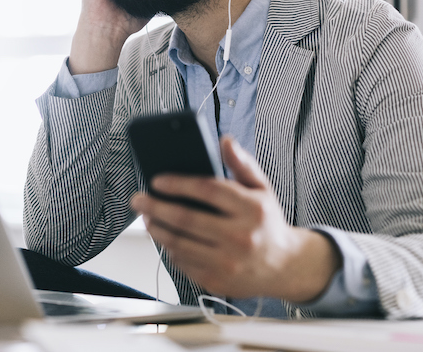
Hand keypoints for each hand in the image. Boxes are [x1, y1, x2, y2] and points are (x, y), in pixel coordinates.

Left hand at [130, 136, 340, 301]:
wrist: (283, 266)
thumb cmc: (267, 223)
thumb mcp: (262, 189)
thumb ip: (242, 164)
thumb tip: (225, 141)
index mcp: (252, 209)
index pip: (208, 190)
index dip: (178, 183)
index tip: (157, 180)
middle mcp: (240, 237)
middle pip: (186, 219)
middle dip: (155, 207)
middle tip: (138, 199)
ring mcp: (228, 262)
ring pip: (179, 243)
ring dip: (156, 229)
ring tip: (147, 217)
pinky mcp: (217, 281)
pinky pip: (183, 263)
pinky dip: (170, 249)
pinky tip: (166, 237)